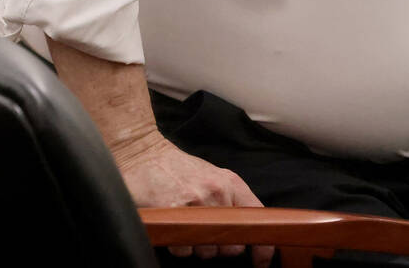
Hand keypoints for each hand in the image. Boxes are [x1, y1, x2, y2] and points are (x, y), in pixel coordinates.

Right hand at [115, 132, 272, 266]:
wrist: (146, 152)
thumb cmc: (181, 169)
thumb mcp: (215, 177)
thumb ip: (233, 200)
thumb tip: (247, 231)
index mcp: (231, 183)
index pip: (257, 219)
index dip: (263, 247)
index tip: (261, 262)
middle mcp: (216, 192)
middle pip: (231, 245)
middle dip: (220, 247)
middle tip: (206, 233)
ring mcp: (195, 202)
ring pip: (207, 251)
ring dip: (197, 247)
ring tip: (187, 225)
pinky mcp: (173, 212)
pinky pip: (183, 249)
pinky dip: (178, 245)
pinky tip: (173, 226)